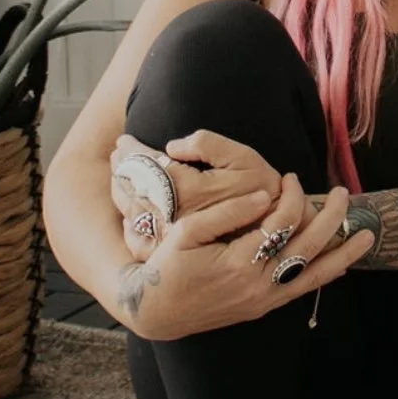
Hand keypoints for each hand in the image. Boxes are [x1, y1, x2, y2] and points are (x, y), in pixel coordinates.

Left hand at [110, 129, 283, 262]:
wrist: (280, 234)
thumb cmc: (262, 190)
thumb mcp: (243, 157)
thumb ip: (207, 144)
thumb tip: (173, 146)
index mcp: (191, 191)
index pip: (148, 167)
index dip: (132, 152)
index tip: (124, 142)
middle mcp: (177, 218)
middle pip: (136, 191)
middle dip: (123, 170)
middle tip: (117, 156)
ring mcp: (174, 240)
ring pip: (133, 216)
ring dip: (122, 194)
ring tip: (118, 178)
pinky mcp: (176, 256)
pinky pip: (140, 244)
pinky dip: (129, 229)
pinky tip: (128, 217)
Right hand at [117, 174, 374, 340]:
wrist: (157, 311)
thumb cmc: (167, 265)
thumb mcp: (187, 232)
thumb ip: (228, 213)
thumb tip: (264, 194)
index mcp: (238, 262)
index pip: (281, 221)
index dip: (292, 195)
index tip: (290, 177)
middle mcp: (258, 284)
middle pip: (308, 246)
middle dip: (331, 217)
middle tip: (344, 193)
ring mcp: (264, 300)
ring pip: (314, 274)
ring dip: (343, 254)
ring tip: (368, 235)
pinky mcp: (264, 307)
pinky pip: (302, 290)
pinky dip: (325, 275)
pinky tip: (342, 264)